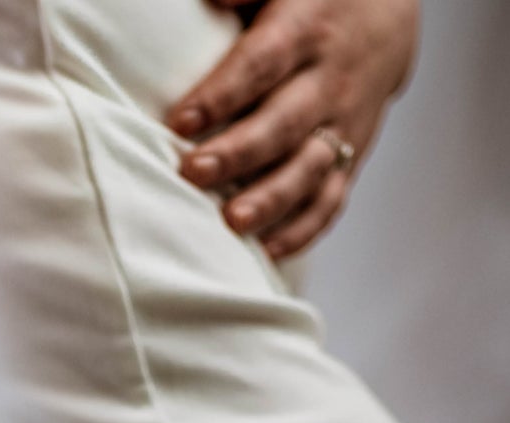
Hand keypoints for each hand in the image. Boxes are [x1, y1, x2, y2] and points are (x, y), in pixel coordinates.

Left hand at [166, 0, 418, 257]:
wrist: (387, 17)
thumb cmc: (311, 0)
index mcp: (307, 30)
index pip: (262, 63)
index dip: (222, 94)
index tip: (180, 121)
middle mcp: (329, 82)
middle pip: (284, 123)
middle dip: (239, 153)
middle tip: (193, 174)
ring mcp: (343, 125)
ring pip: (309, 168)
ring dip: (272, 199)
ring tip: (233, 223)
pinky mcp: (351, 158)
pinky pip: (331, 200)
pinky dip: (302, 229)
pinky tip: (268, 253)